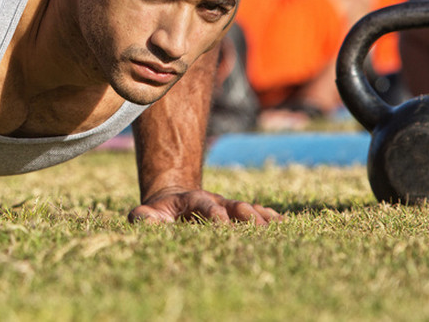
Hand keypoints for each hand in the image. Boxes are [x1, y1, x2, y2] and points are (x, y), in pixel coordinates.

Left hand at [129, 189, 282, 225]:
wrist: (174, 204)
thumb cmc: (158, 215)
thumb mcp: (146, 215)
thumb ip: (143, 218)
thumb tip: (145, 222)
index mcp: (194, 200)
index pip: (206, 205)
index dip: (214, 213)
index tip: (222, 222)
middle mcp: (216, 201)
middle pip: (234, 206)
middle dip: (246, 216)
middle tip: (258, 228)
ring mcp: (229, 208)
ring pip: (249, 210)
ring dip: (262, 219)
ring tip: (278, 228)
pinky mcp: (238, 215)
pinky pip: (258, 214)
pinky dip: (270, 218)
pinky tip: (285, 225)